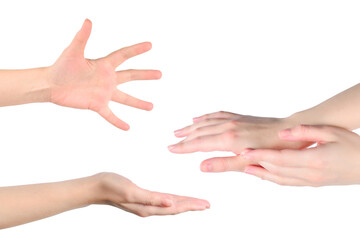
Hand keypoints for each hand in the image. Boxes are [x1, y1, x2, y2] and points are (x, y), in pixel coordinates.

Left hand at [48, 19, 160, 129]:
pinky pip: (110, 115)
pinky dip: (118, 121)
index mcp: (104, 65)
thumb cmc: (61, 66)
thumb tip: (88, 21)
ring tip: (151, 107)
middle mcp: (107, 78)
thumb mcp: (73, 52)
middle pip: (130, 76)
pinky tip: (128, 127)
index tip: (150, 45)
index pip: (124, 55)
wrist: (51, 85)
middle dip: (145, 75)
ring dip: (138, 103)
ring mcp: (104, 93)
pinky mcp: (97, 104)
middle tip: (160, 74)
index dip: (136, 50)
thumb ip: (82, 37)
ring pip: (125, 98)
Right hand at [94, 173, 209, 216]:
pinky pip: (163, 200)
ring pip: (170, 205)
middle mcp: (149, 208)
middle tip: (207, 205)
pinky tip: (175, 198)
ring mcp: (146, 204)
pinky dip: (173, 199)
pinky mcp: (142, 197)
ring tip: (196, 203)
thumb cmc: (112, 187)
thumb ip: (151, 199)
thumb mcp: (132, 192)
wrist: (97, 186)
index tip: (205, 205)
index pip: (176, 207)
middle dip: (192, 206)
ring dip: (184, 203)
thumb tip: (171, 204)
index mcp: (149, 207)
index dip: (191, 206)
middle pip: (176, 207)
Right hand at [168, 111, 311, 171]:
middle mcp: (228, 126)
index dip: (183, 147)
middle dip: (184, 138)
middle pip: (199, 132)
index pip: (199, 143)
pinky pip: (217, 114)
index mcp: (228, 139)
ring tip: (178, 131)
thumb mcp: (249, 162)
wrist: (291, 131)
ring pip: (206, 122)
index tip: (170, 149)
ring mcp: (233, 120)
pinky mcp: (239, 117)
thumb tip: (201, 167)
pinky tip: (199, 118)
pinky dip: (205, 117)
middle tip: (170, 142)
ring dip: (191, 127)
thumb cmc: (273, 149)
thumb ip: (224, 164)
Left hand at [242, 125, 359, 185]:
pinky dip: (273, 178)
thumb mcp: (331, 132)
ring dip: (261, 173)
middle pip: (276, 169)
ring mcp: (311, 181)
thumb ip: (305, 131)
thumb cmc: (353, 146)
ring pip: (280, 178)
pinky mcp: (313, 183)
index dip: (260, 155)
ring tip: (246, 168)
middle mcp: (310, 174)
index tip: (245, 152)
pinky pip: (288, 183)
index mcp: (314, 160)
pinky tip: (265, 175)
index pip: (280, 158)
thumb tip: (282, 133)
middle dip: (256, 163)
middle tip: (239, 157)